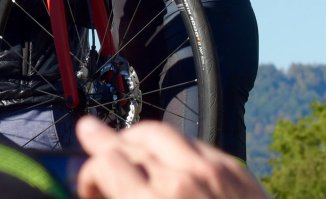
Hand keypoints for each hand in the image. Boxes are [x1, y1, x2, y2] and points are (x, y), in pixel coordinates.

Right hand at [75, 118, 267, 198]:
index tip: (89, 188)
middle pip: (129, 141)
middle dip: (104, 144)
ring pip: (160, 133)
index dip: (89, 175)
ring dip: (137, 138)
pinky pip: (193, 143)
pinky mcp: (236, 171)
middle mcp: (182, 181)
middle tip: (91, 138)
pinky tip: (168, 157)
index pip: (105, 163)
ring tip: (126, 144)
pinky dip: (173, 146)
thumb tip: (102, 194)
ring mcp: (213, 171)